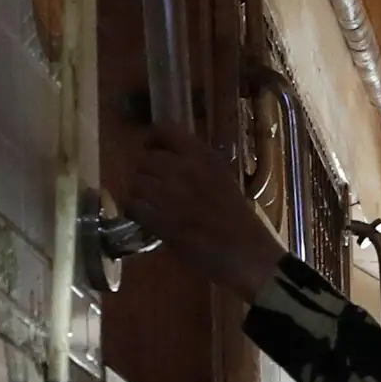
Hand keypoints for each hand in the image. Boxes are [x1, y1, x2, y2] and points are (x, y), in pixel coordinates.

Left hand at [102, 121, 283, 299]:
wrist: (246, 250)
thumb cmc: (236, 215)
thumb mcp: (221, 176)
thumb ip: (196, 164)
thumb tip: (168, 156)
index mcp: (202, 156)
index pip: (164, 131)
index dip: (152, 140)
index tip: (152, 150)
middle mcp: (184, 170)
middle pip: (144, 159)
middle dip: (144, 172)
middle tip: (151, 185)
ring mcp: (172, 196)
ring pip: (136, 183)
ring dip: (138, 193)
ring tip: (147, 203)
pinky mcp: (162, 222)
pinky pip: (134, 208)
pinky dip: (135, 212)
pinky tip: (144, 218)